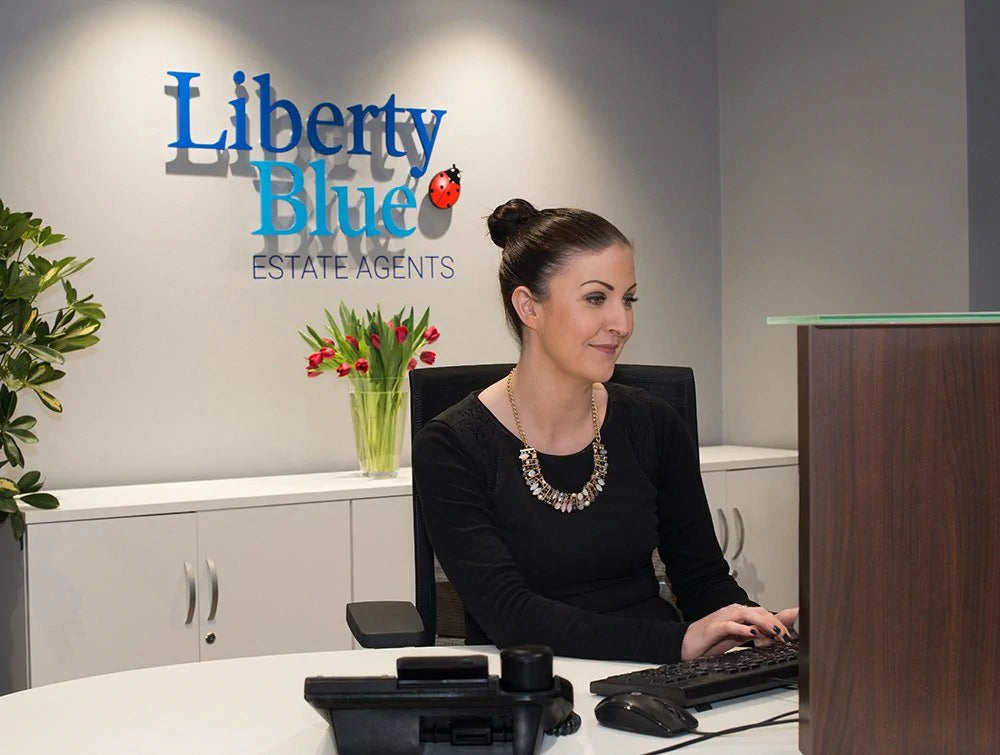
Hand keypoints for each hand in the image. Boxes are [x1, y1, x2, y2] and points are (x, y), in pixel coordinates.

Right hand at [681, 604, 797, 660]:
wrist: (685, 644)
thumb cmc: (711, 640)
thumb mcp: (738, 638)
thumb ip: (755, 634)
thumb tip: (775, 635)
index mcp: (739, 613)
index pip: (764, 612)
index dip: (781, 619)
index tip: (796, 625)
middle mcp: (733, 612)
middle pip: (760, 612)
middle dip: (777, 623)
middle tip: (788, 637)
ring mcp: (723, 618)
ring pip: (748, 614)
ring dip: (765, 624)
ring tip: (776, 634)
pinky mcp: (714, 627)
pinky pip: (730, 625)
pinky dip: (743, 628)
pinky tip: (753, 634)